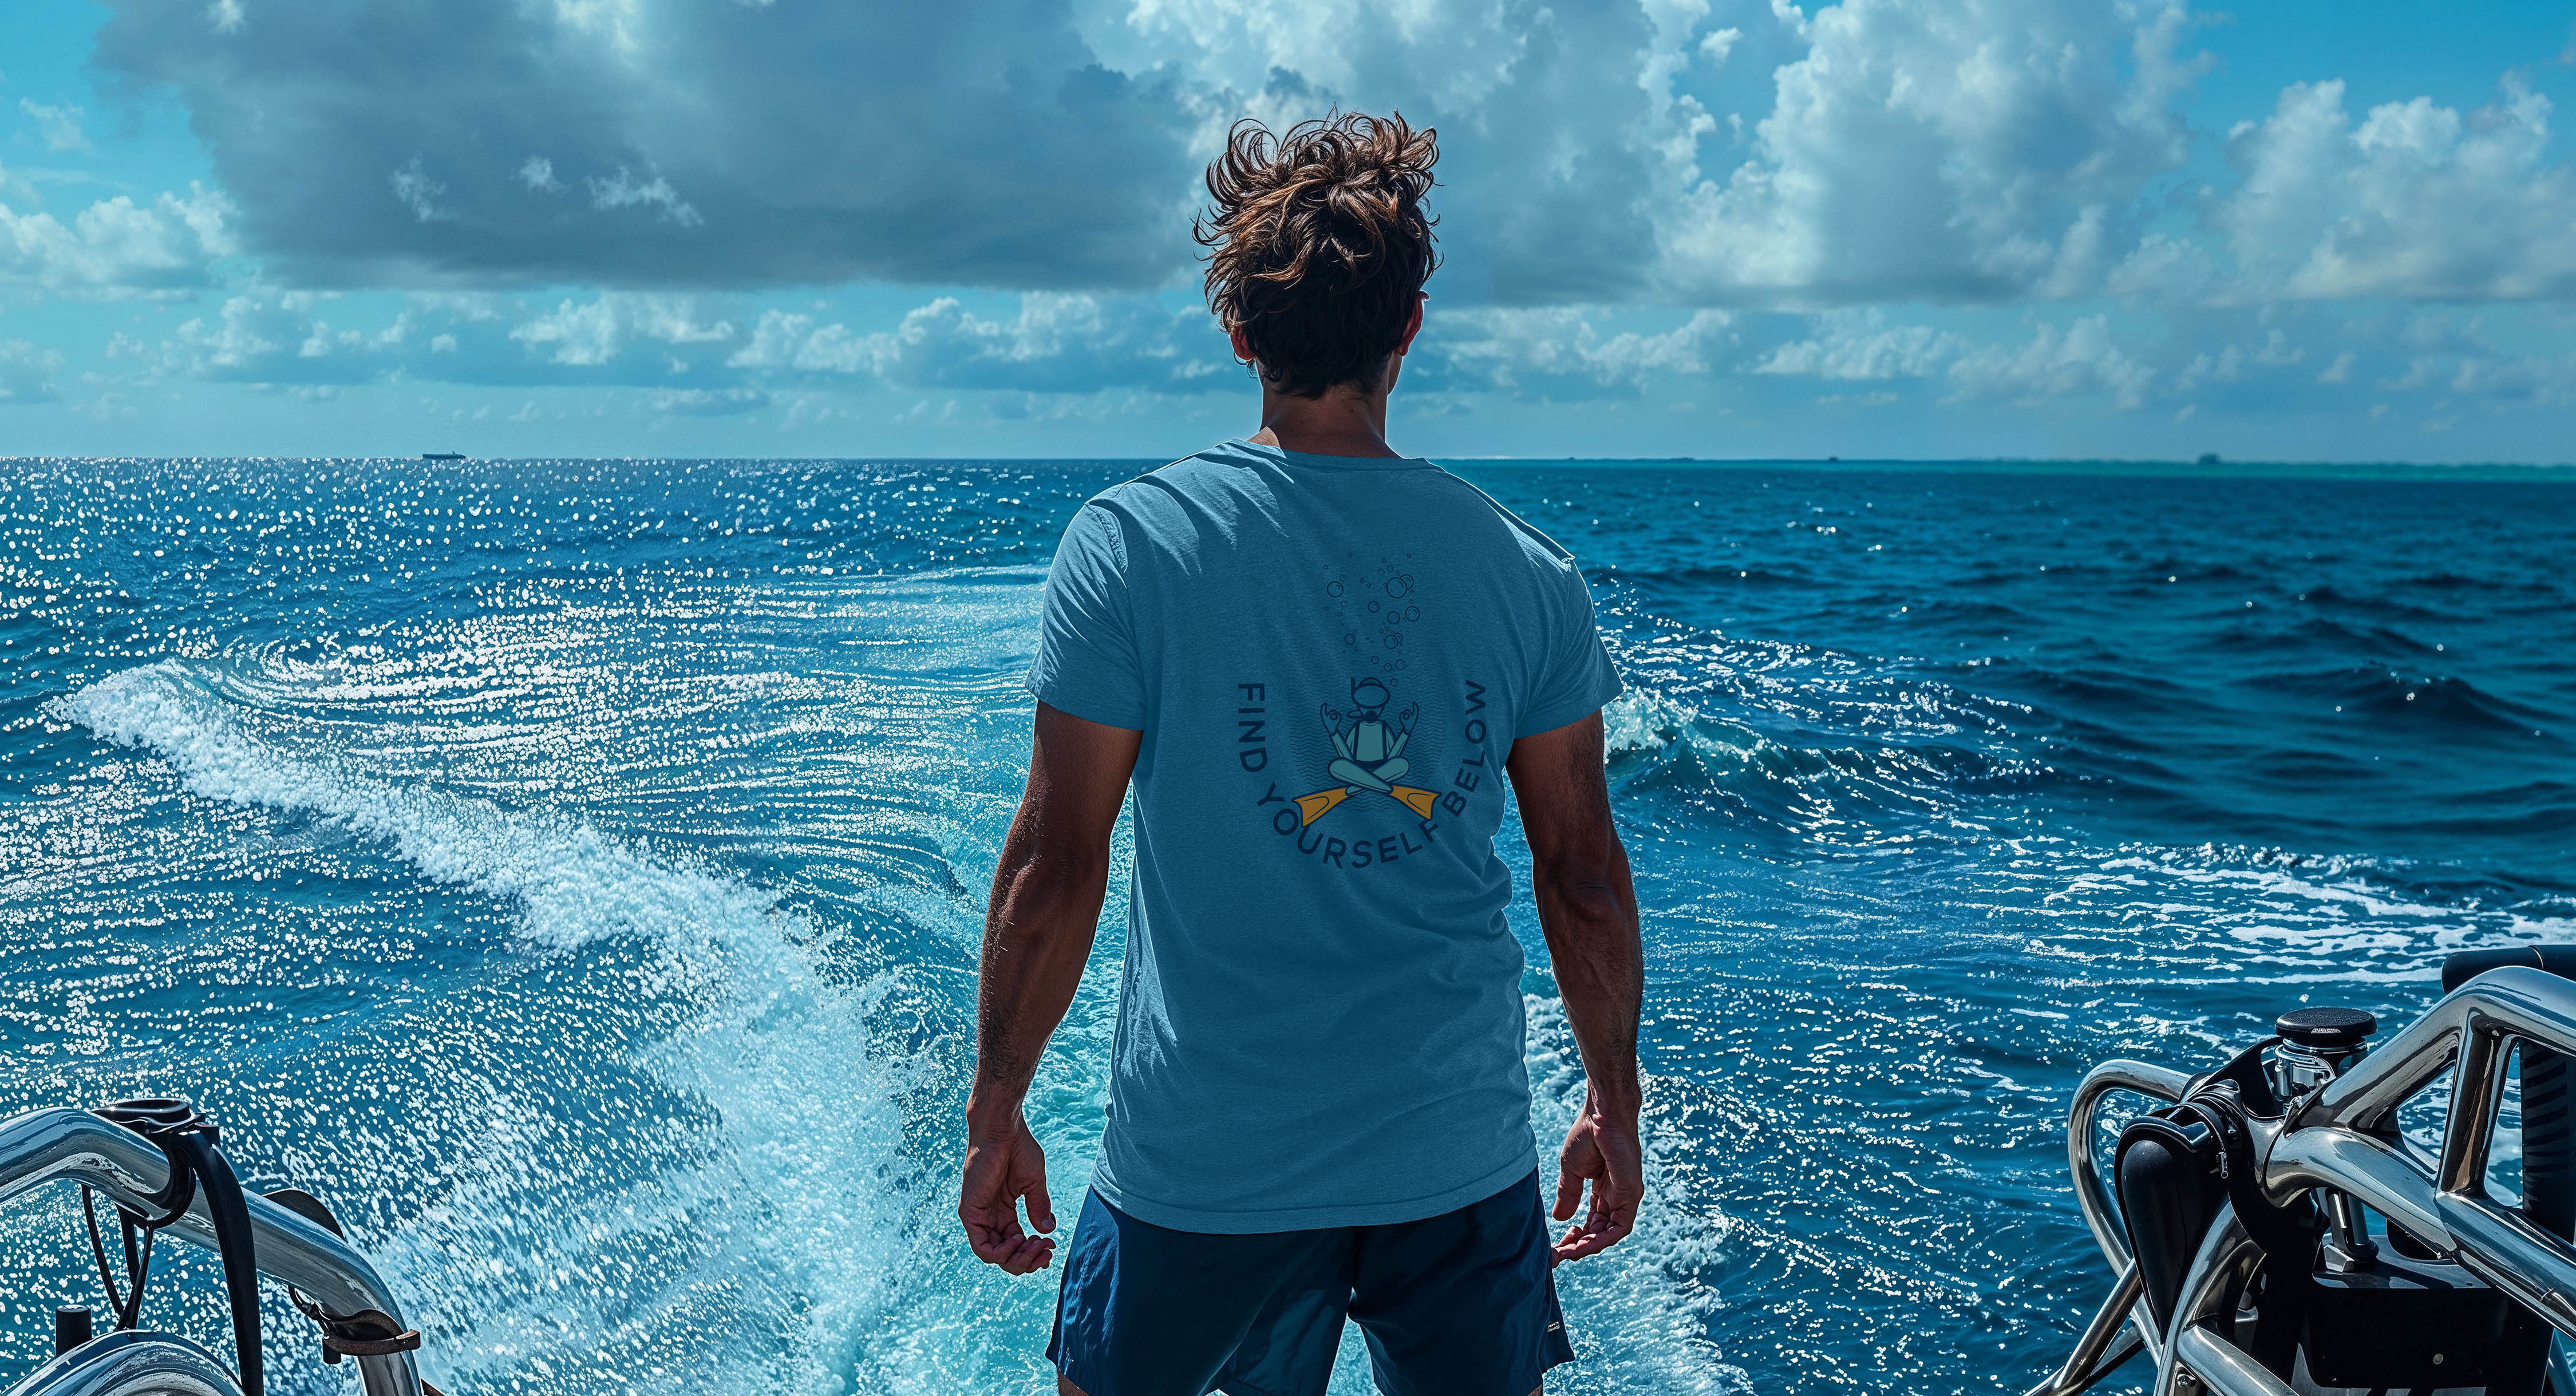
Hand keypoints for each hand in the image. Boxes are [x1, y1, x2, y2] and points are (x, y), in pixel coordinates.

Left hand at [959, 1104, 1057, 1273]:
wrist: (1003, 1129)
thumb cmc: (1018, 1149)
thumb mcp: (1033, 1184)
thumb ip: (1039, 1208)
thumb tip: (1048, 1232)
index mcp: (1004, 1211)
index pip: (1015, 1244)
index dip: (1033, 1253)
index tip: (1052, 1247)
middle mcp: (990, 1217)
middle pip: (1006, 1255)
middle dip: (1028, 1260)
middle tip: (1047, 1252)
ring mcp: (978, 1216)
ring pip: (994, 1256)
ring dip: (1017, 1258)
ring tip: (1035, 1245)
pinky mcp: (969, 1213)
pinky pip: (982, 1247)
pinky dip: (1000, 1252)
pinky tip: (1018, 1240)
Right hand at [1551, 1093, 1641, 1263]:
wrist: (1602, 1114)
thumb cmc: (1587, 1134)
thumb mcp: (1571, 1170)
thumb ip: (1568, 1195)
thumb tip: (1560, 1219)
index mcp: (1602, 1190)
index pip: (1591, 1222)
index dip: (1575, 1236)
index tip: (1558, 1244)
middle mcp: (1615, 1196)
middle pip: (1599, 1231)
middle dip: (1579, 1245)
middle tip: (1560, 1254)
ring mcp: (1625, 1197)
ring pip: (1610, 1234)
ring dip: (1588, 1246)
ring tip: (1568, 1252)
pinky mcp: (1632, 1195)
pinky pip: (1620, 1228)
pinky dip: (1602, 1240)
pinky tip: (1583, 1244)